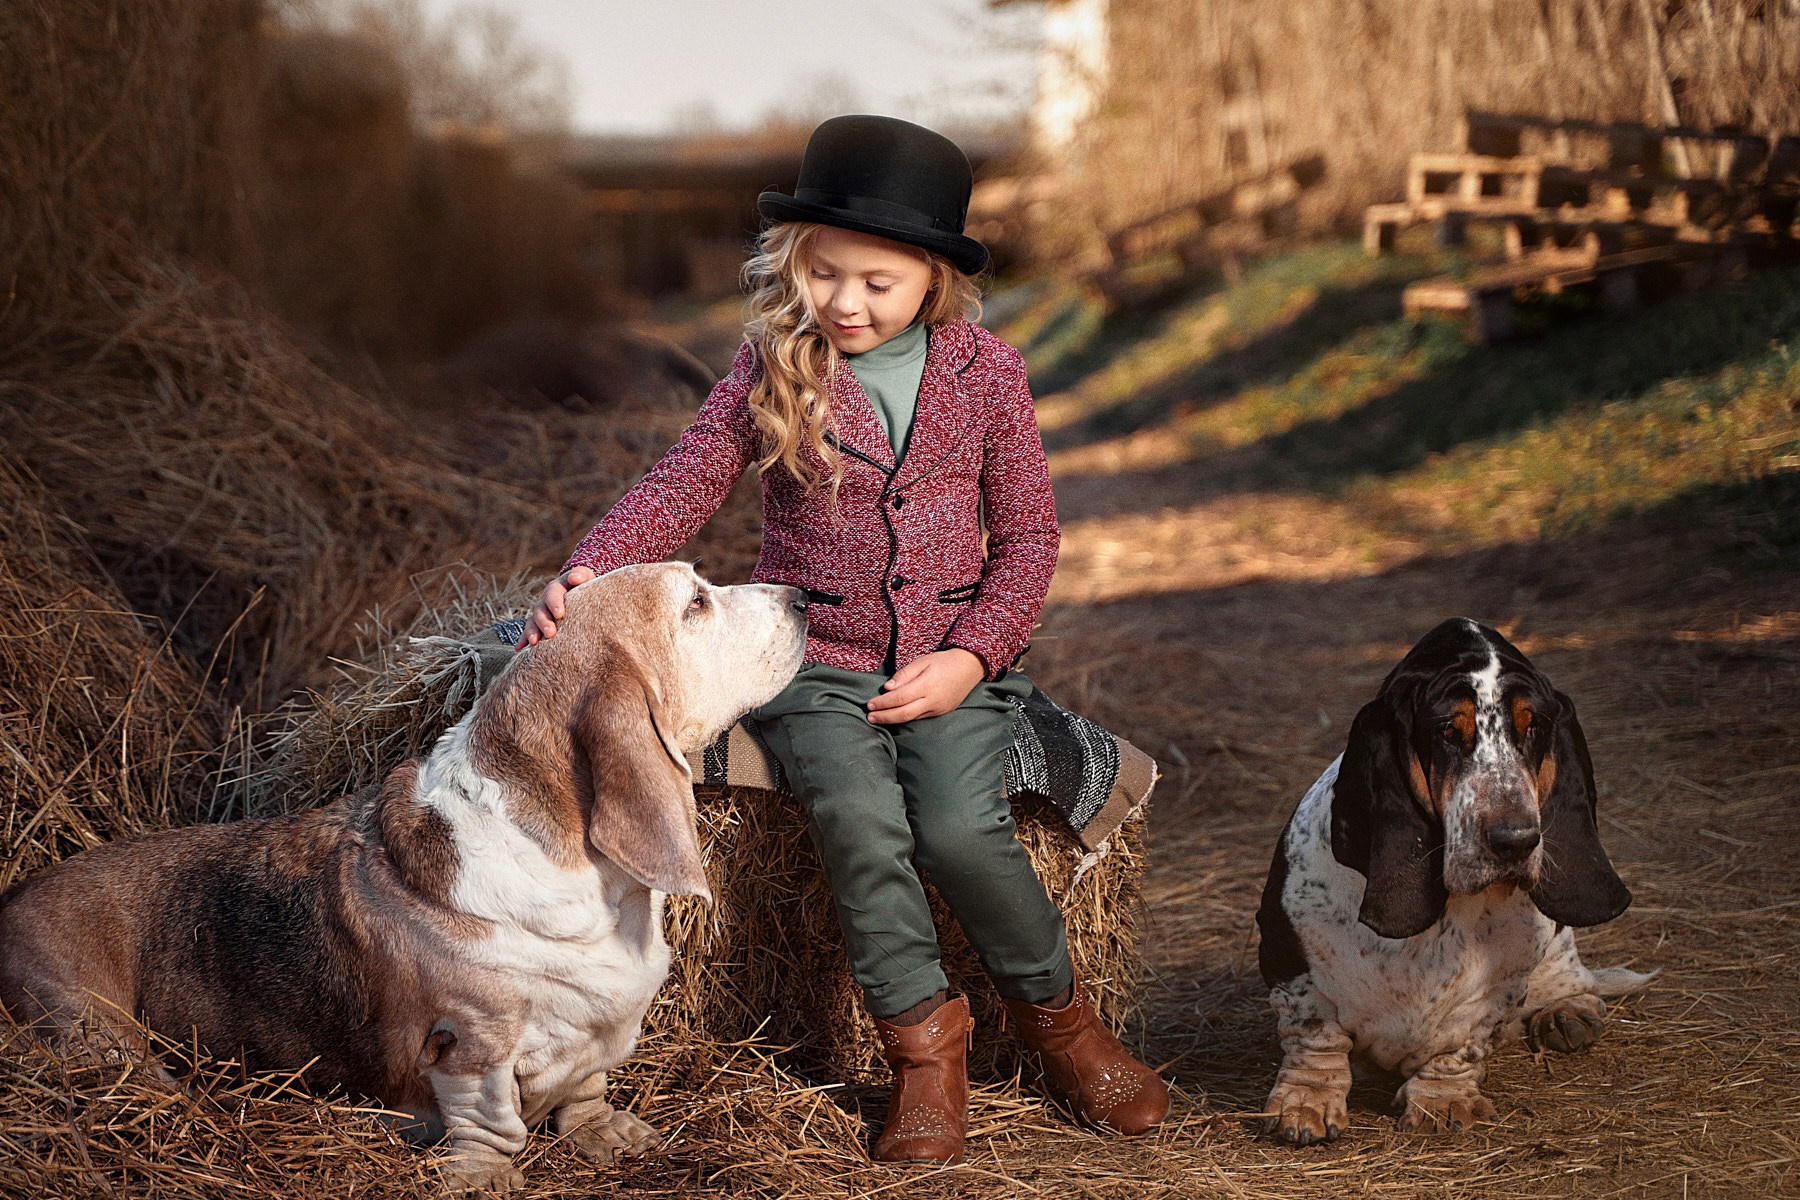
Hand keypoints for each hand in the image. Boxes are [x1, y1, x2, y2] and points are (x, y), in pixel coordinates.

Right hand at [517, 566, 596, 647]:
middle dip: (544, 622)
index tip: (559, 614)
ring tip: (535, 642)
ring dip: (532, 632)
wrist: (580, 592)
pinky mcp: (538, 624)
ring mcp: (540, 612)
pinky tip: (520, 648)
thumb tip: (575, 578)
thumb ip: (581, 574)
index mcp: (556, 588)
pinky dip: (524, 640)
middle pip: (540, 610)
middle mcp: (545, 600)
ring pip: (533, 622)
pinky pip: (529, 632)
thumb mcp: (585, 576)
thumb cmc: (585, 585)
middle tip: (550, 633)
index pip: (553, 593)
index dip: (554, 603)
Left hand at [866, 648, 985, 724]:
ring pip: (911, 718)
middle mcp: (933, 700)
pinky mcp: (942, 712)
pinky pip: (920, 717)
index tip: (869, 704)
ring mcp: (938, 709)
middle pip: (903, 714)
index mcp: (927, 685)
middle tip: (870, 717)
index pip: (899, 698)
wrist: (970, 667)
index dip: (883, 703)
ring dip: (893, 719)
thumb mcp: (922, 661)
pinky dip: (906, 717)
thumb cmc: (944, 661)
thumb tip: (887, 688)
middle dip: (884, 717)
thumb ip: (904, 675)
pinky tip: (896, 716)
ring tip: (878, 718)